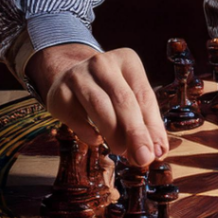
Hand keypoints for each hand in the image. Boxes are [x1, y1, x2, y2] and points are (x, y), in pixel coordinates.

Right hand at [26, 44, 169, 166]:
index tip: (158, 151)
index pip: (144, 95)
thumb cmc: (109, 90)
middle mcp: (102, 63)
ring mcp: (78, 76)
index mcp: (127, 60)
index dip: (153, 125)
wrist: (71, 76)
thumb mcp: (131, 95)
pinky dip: (90, 134)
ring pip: (100, 108)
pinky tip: (98, 140)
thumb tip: (157, 151)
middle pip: (123, 100)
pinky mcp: (59, 94)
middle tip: (143, 158)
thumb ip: (145, 120)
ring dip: (114, 135)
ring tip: (122, 151)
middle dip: (136, 133)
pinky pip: (77, 119)